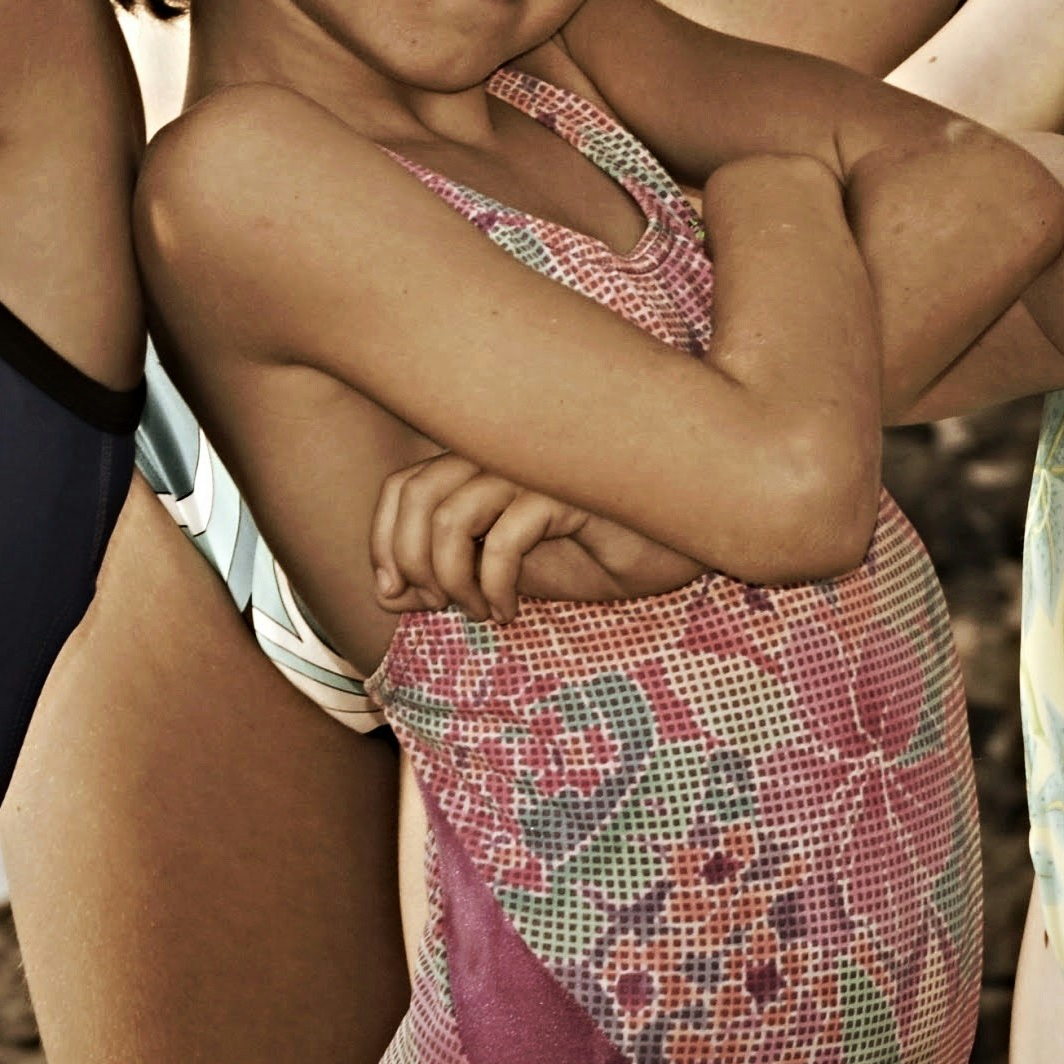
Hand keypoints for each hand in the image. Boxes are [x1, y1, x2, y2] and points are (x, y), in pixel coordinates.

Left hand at [371, 447, 705, 624]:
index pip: (402, 484)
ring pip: (450, 517)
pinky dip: (493, 587)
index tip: (393, 592)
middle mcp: (506, 449)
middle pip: (415, 495)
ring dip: (452, 581)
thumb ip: (451, 575)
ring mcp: (537, 464)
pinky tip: (510, 614)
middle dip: (410, 564)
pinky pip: (504, 539)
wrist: (681, 545)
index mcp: (487, 457)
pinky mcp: (569, 489)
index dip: (381, 540)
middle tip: (438, 607)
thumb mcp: (512, 572)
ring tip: (480, 611)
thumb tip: (386, 596)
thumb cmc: (599, 549)